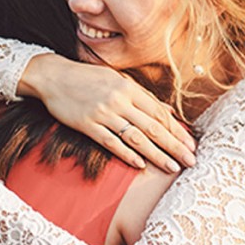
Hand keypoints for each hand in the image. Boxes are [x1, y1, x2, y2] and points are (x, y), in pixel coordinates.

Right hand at [19, 54, 196, 171]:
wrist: (54, 76)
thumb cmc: (87, 78)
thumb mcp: (117, 79)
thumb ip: (141, 95)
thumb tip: (166, 110)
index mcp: (128, 87)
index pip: (159, 112)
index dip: (177, 130)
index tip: (190, 144)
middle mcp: (118, 100)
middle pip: (153, 127)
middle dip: (174, 145)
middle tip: (190, 161)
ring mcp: (102, 113)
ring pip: (136, 137)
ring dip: (156, 154)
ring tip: (172, 167)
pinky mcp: (87, 125)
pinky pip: (111, 143)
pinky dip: (127, 154)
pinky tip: (141, 165)